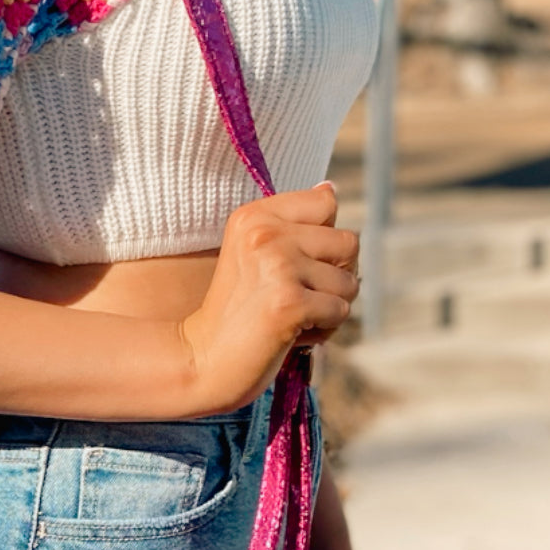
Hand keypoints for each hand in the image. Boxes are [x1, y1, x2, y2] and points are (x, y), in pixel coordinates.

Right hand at [178, 184, 360, 413]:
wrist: (200, 362)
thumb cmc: (234, 314)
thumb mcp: (255, 255)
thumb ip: (293, 224)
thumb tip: (330, 188)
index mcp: (254, 216)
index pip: (327, 204)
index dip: (322, 241)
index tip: (289, 266)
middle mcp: (265, 234)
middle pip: (348, 242)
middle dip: (333, 277)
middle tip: (293, 298)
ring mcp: (278, 267)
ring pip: (350, 282)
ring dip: (328, 308)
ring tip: (290, 318)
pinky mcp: (290, 303)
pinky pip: (340, 311)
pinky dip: (323, 331)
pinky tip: (290, 335)